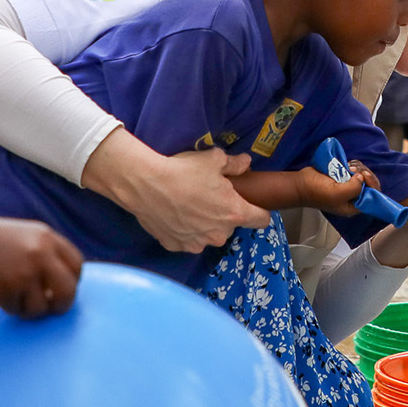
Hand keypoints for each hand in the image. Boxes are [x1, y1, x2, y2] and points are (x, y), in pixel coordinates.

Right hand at [0, 216, 83, 316]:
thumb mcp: (20, 235)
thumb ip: (42, 253)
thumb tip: (59, 281)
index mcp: (46, 237)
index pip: (77, 265)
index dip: (72, 282)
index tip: (61, 290)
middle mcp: (41, 253)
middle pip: (69, 290)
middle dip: (61, 305)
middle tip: (49, 309)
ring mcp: (26, 272)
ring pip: (42, 307)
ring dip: (28, 309)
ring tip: (12, 297)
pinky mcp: (9, 289)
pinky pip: (18, 310)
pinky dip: (8, 308)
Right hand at [82, 133, 270, 252]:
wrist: (146, 184)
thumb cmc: (183, 171)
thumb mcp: (214, 160)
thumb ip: (234, 164)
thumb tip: (245, 163)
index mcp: (234, 213)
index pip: (261, 219)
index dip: (259, 210)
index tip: (252, 203)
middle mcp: (219, 234)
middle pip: (230, 226)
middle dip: (223, 214)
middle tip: (208, 197)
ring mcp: (197, 243)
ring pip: (208, 235)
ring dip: (204, 224)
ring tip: (188, 205)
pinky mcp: (176, 246)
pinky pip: (187, 239)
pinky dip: (183, 230)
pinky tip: (174, 214)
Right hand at [298, 161, 377, 216]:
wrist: (301, 183)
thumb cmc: (317, 192)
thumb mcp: (338, 194)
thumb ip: (354, 188)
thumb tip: (361, 177)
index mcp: (353, 206)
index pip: (373, 197)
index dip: (372, 185)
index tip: (364, 176)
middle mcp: (353, 197)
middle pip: (369, 184)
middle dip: (364, 174)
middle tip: (353, 169)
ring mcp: (348, 186)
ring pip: (363, 175)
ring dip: (358, 168)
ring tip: (348, 167)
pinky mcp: (343, 177)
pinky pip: (354, 170)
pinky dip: (353, 165)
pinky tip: (347, 164)